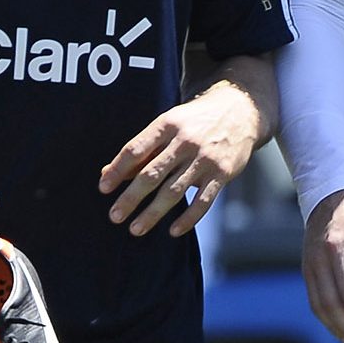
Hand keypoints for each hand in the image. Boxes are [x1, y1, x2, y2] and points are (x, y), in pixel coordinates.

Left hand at [100, 82, 265, 237]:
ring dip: (153, 213)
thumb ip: (141, 150)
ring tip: (135, 229)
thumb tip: (106, 174)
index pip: (136, 149)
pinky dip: (188, 219)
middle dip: (131, 197)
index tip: (103, 188)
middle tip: (114, 216)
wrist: (240, 111)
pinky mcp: (222, 173)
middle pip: (152, 174)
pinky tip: (173, 231)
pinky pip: (203, 201)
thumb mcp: (168, 126)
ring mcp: (205, 158)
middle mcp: (185, 141)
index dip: (117, 170)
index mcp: (167, 124)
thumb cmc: (194, 122)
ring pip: (174, 191)